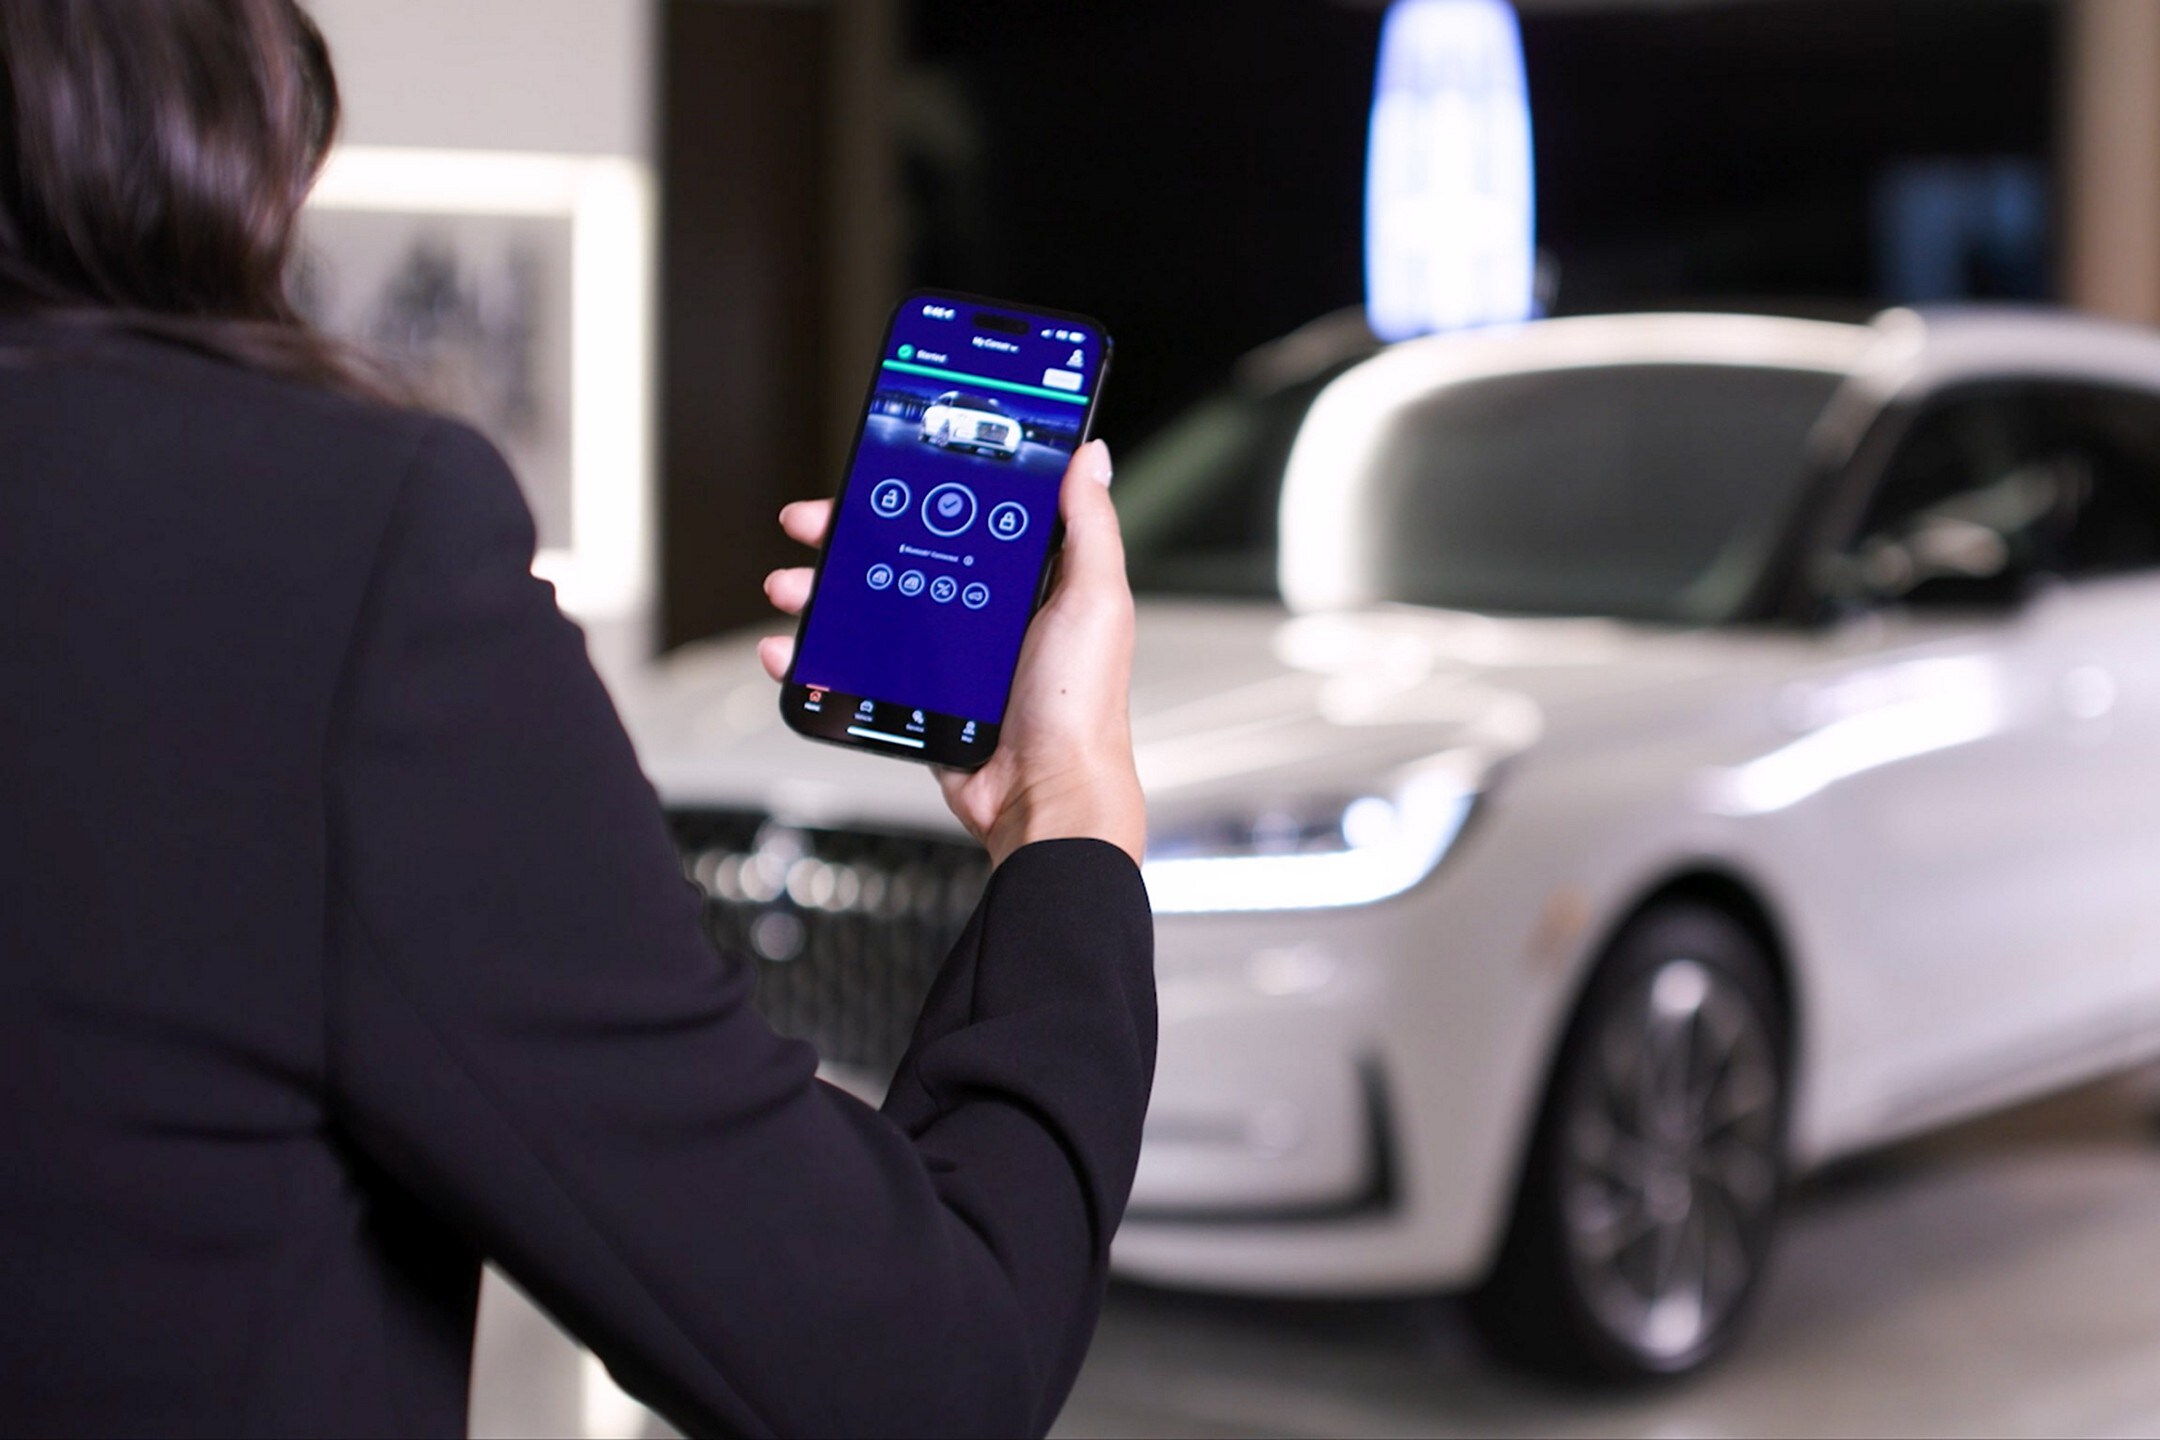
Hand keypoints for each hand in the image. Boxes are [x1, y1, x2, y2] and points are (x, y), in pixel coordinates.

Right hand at [759, 440, 1145, 866]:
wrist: (1046, 793)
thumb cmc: (1080, 705)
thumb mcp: (1095, 600)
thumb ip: (1089, 526)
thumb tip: (1088, 457)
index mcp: (1023, 580)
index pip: (957, 515)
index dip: (911, 492)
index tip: (872, 476)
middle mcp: (979, 612)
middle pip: (898, 556)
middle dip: (845, 539)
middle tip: (808, 527)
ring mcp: (943, 656)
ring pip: (866, 608)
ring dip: (817, 593)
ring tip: (790, 589)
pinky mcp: (916, 696)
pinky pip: (854, 668)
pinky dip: (811, 659)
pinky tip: (787, 651)